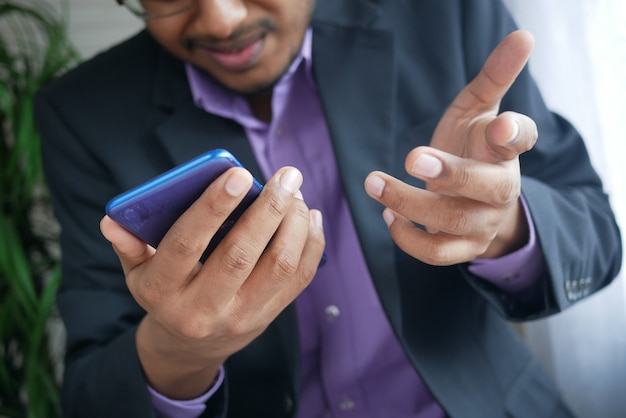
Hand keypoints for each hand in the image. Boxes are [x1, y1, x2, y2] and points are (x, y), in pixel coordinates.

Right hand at [100, 166, 324, 398]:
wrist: (192, 346)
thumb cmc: (167, 295)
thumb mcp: (139, 274)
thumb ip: (129, 245)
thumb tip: (112, 221)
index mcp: (164, 291)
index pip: (186, 244)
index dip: (212, 207)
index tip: (238, 174)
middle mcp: (204, 308)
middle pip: (241, 254)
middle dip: (268, 210)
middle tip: (287, 176)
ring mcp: (242, 316)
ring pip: (279, 266)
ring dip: (294, 224)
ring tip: (296, 193)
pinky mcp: (270, 316)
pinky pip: (300, 278)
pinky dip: (311, 244)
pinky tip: (309, 217)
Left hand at [365, 30, 536, 264]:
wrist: (476, 201)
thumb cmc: (474, 149)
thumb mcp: (479, 110)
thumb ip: (494, 77)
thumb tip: (522, 35)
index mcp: (506, 152)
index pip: (521, 139)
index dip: (513, 134)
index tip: (498, 126)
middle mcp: (501, 189)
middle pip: (487, 188)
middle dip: (449, 173)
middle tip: (412, 157)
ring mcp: (483, 222)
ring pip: (453, 220)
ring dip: (409, 202)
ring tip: (374, 182)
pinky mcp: (463, 248)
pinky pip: (436, 253)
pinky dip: (407, 237)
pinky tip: (388, 214)